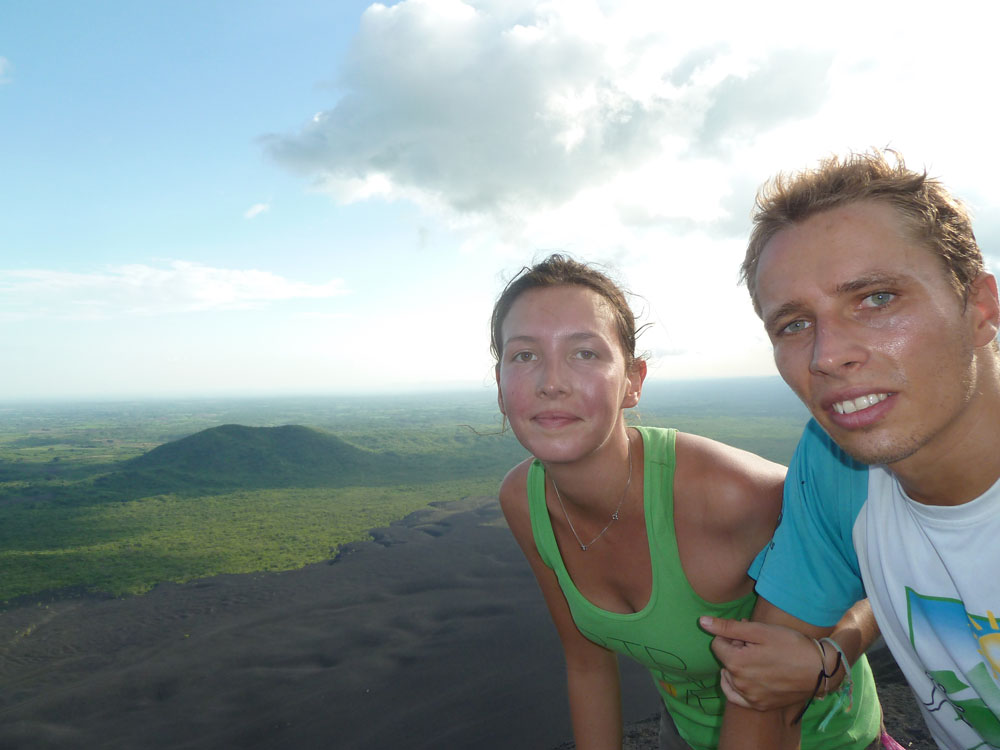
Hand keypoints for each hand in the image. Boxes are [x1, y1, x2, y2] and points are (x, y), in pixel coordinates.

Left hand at [700, 616, 823, 711]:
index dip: (731, 636)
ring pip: (731, 676)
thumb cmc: (790, 645)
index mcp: (736, 663)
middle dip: (736, 649)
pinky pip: (737, 697)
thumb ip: (729, 627)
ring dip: (739, 666)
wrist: (819, 670)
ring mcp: (749, 697)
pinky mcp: (759, 706)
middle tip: (757, 643)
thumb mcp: (760, 631)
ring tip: (759, 658)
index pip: (718, 644)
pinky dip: (737, 686)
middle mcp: (739, 683)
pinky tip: (747, 678)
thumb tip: (702, 622)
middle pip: (726, 660)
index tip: (748, 633)